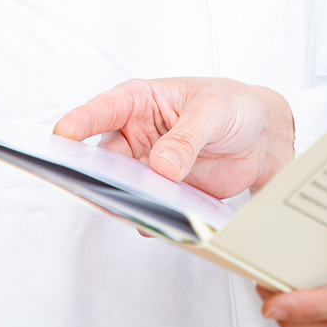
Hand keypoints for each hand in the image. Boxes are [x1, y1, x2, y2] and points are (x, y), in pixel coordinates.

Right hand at [54, 77, 296, 198]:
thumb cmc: (234, 106)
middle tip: (88, 184)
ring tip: (126, 209)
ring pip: (122, 188)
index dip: (81, 122)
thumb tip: (160, 166)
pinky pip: (148, 210)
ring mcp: (148, 168)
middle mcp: (137, 135)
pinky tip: (157, 225)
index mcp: (141, 101)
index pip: (103, 110)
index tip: (62, 135)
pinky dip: (149, 219)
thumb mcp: (213, 111)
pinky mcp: (165, 195)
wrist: (264, 137)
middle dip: (94, 172)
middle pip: (103, 158)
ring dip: (122, 200)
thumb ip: (187, 137)